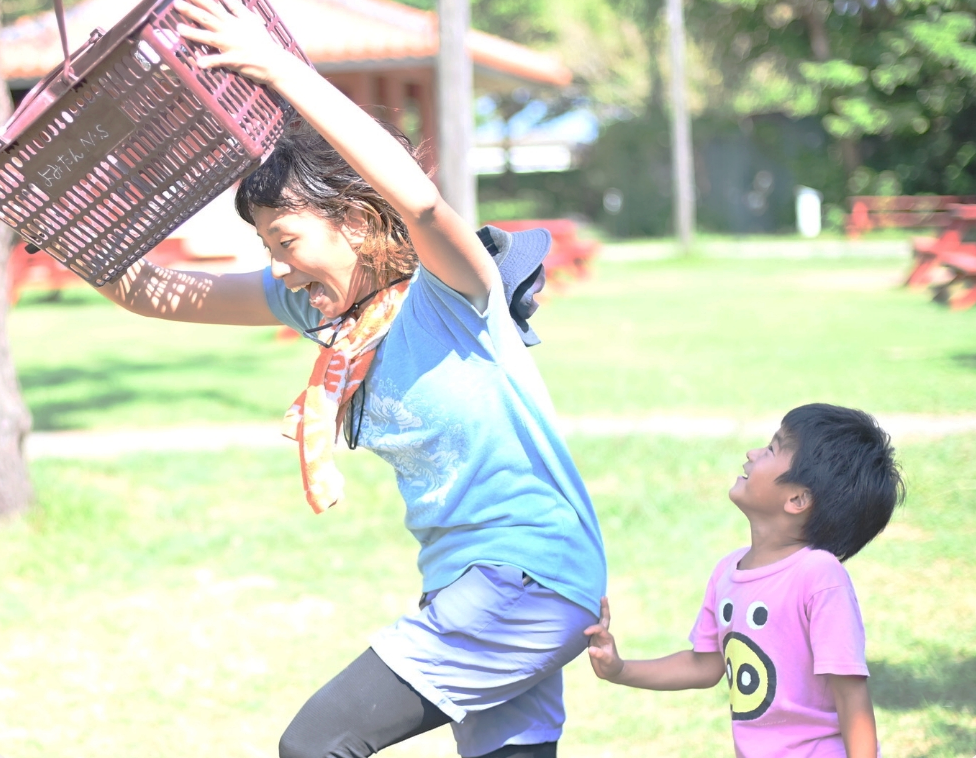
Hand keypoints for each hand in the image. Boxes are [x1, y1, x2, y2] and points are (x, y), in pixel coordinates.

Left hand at [174, 0, 293, 84]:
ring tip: (179, 29)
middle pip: (208, 18)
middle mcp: (230, 31)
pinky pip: (220, 61)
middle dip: (191, 11)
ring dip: (194, 33)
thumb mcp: (250, 19)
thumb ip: (235, 7)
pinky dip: (210, 62)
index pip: (213, 5)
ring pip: (210, 37)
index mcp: (232, 21)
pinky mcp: (234, 60)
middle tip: (176, 4)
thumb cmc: (261, 40)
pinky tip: (199, 63)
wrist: (273, 61)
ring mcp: (231, 46)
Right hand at [585, 596, 624, 680]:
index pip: (600, 629)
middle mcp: (603, 635)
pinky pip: (591, 627)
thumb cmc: (611, 667)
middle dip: (603, 608)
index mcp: (607, 638)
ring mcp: (599, 636)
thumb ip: (600, 656)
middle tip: (603, 597)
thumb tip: (591, 649)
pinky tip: (585, 614)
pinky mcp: (594, 639)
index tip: (585, 632)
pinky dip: (589, 620)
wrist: (611, 671)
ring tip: (596, 600)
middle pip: (604, 618)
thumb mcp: (607, 662)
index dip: (592, 629)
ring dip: (597, 610)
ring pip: (598, 621)